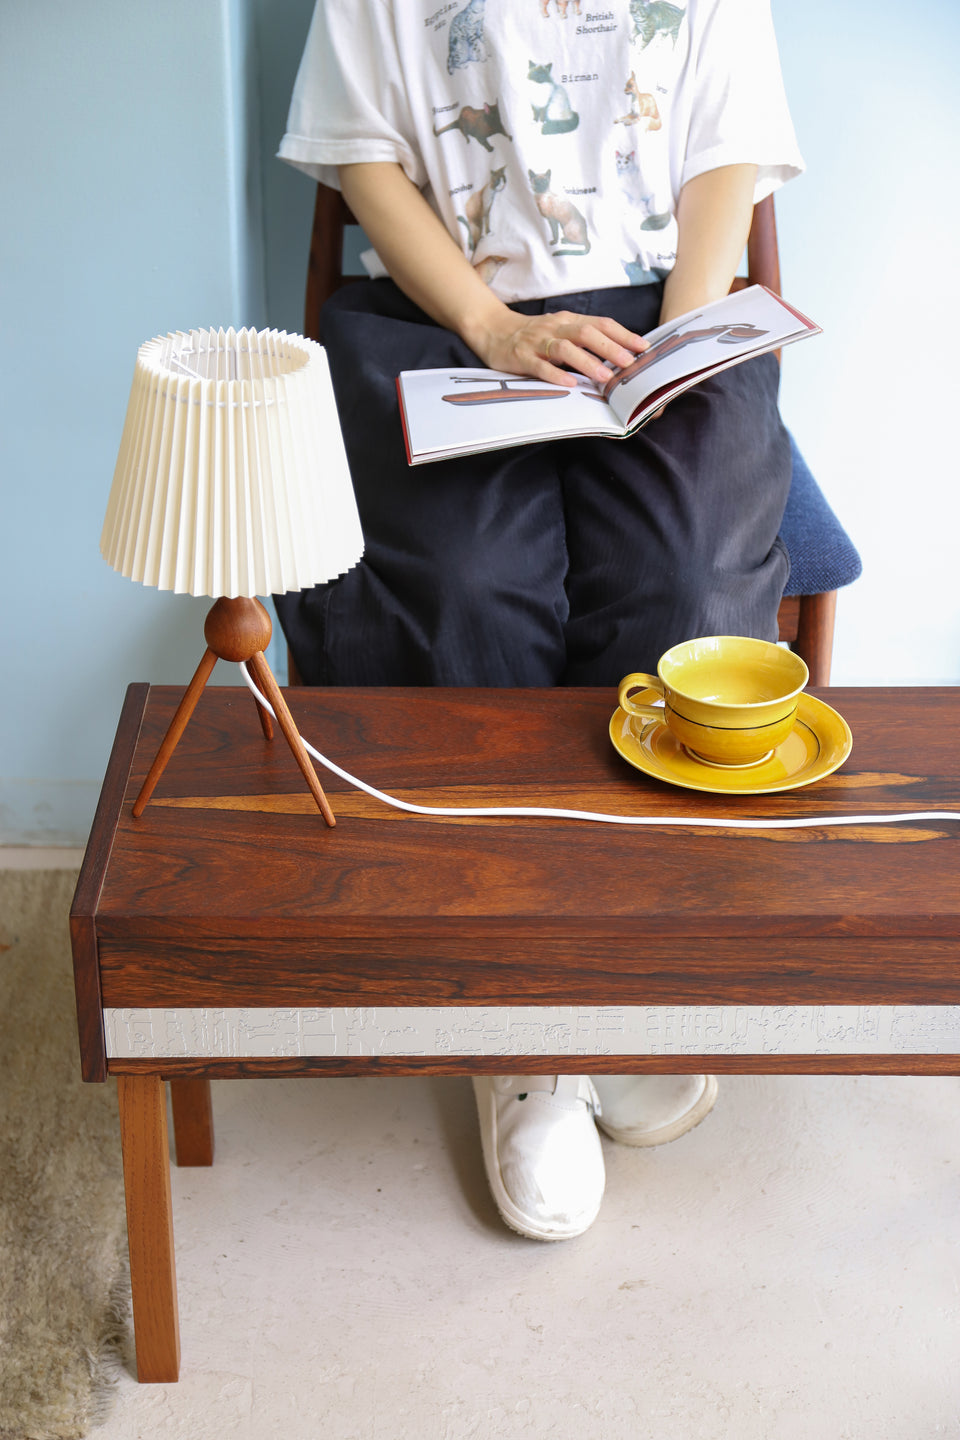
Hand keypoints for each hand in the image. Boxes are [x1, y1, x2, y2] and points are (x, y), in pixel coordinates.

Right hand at [470, 309, 648, 387]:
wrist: (493, 330)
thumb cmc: (534, 335)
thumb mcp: (561, 330)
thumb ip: (584, 339)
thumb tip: (617, 354)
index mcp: (568, 320)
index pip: (601, 323)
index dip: (623, 335)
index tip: (643, 347)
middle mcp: (556, 327)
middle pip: (587, 333)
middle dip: (610, 348)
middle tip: (629, 363)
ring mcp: (538, 342)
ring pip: (565, 348)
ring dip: (587, 362)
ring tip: (604, 377)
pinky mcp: (522, 357)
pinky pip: (540, 366)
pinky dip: (555, 374)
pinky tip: (569, 384)